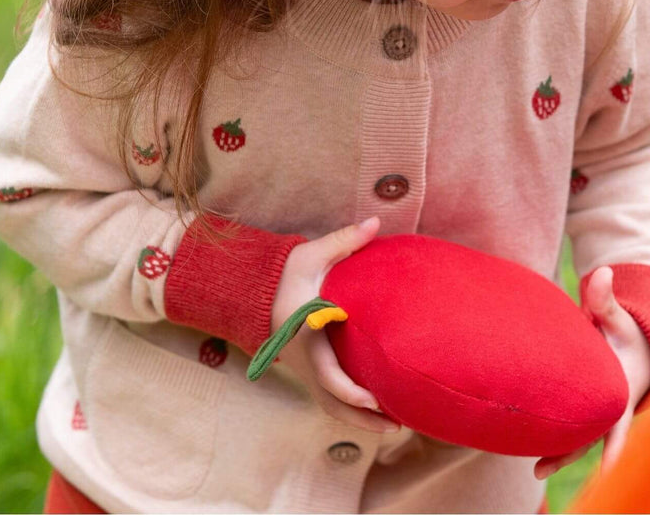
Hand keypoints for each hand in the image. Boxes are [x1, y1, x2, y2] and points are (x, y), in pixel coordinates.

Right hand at [271, 215, 400, 433]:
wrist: (252, 289)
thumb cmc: (284, 272)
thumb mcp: (311, 255)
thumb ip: (343, 241)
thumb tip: (375, 223)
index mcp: (303, 336)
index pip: (326, 374)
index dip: (350, 391)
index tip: (374, 400)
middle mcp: (302, 360)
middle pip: (332, 403)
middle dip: (363, 419)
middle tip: (397, 425)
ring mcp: (302, 369)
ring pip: (329, 406)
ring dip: (358, 420)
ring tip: (393, 425)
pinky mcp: (306, 370)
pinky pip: (327, 398)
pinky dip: (348, 409)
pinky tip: (374, 410)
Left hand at [534, 266, 649, 479]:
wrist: (637, 350)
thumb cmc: (626, 333)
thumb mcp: (619, 316)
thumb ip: (606, 299)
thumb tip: (601, 271)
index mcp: (621, 391)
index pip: (617, 421)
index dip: (613, 445)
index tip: (608, 469)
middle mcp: (611, 409)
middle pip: (590, 437)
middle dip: (569, 455)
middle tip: (540, 470)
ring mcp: (599, 415)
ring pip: (579, 439)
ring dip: (559, 454)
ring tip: (534, 470)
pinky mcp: (587, 413)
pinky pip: (573, 431)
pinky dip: (557, 440)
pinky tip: (530, 446)